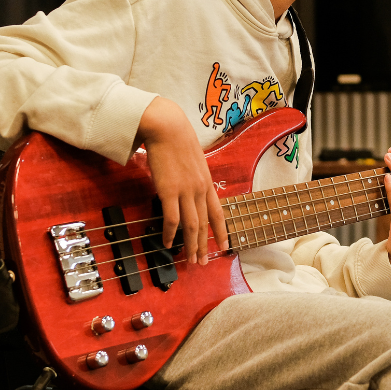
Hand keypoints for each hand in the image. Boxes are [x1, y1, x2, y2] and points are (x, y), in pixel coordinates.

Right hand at [136, 97, 228, 264]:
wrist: (167, 127)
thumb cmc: (177, 139)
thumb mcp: (193, 160)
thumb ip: (194, 176)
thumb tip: (190, 188)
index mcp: (207, 182)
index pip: (218, 212)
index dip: (221, 231)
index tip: (224, 246)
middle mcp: (200, 189)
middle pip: (204, 224)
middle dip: (204, 245)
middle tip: (202, 262)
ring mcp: (185, 191)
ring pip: (191, 226)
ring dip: (190, 245)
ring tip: (189, 260)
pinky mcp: (169, 191)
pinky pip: (171, 219)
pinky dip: (170, 233)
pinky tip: (167, 242)